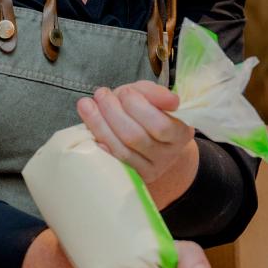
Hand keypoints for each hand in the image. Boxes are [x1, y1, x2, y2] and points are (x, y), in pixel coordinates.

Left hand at [76, 80, 195, 183]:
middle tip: (101, 94)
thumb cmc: (151, 115)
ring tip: (87, 105)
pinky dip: (100, 143)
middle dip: (113, 112)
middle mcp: (168, 155)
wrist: (156, 144)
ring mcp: (150, 169)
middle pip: (135, 137)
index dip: (138, 106)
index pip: (160, 125)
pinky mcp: (132, 177)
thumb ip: (156, 94)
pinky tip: (89, 129)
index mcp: (180, 134)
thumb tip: (171, 101)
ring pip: (121, 150)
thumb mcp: (155, 99)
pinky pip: (113, 161)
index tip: (124, 91)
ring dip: (99, 124)